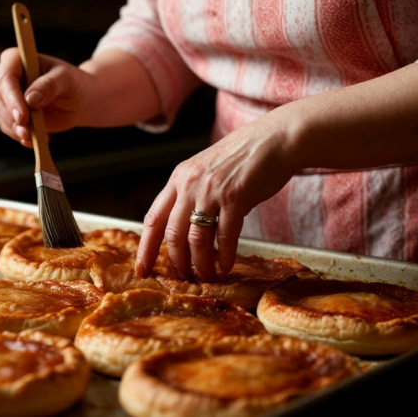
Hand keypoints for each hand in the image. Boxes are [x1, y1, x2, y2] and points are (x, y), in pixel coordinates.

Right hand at [0, 47, 89, 146]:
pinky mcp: (11, 114)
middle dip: (10, 118)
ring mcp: (6, 97)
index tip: (23, 116)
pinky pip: (8, 128)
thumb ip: (49, 86)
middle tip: (26, 133)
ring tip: (33, 137)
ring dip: (14, 130)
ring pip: (0, 116)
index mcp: (16, 60)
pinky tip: (36, 139)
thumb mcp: (66, 79)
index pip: (5, 78)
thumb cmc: (72, 83)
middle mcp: (6, 78)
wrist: (78, 100)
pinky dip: (21, 136)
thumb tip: (30, 100)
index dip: (12, 98)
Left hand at [134, 113, 294, 281]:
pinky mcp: (235, 198)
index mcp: (178, 178)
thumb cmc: (243, 158)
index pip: (153, 219)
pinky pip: (225, 236)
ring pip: (196, 239)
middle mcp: (190, 184)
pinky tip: (226, 267)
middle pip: (172, 234)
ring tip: (207, 276)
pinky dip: (225, 256)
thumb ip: (192, 195)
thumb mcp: (205, 171)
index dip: (146, 249)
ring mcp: (211, 191)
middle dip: (177, 262)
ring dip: (201, 264)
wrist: (275, 140)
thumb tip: (184, 231)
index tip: (142, 270)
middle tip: (185, 277)